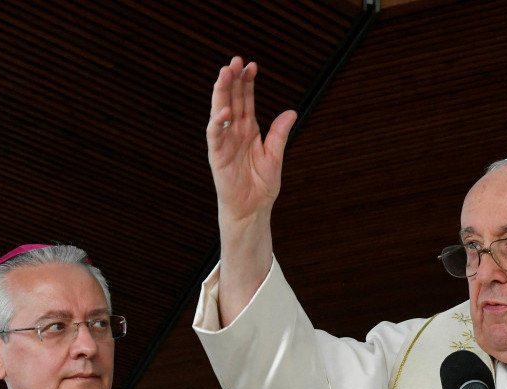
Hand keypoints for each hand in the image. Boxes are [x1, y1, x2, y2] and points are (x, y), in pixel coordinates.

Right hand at [207, 56, 297, 231]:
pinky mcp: (217, 156)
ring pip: (220, 112)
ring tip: (224, 73)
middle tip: (235, 60)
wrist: (253, 209)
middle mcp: (234, 132)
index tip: (251, 65)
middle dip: (232, 80)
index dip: (247, 83)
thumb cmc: (261, 185)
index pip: (245, 100)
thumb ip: (279, 134)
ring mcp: (224, 142)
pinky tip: (224, 111)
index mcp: (248, 130)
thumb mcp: (274, 156)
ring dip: (221, 93)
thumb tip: (291, 112)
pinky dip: (218, 123)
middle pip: (231, 100)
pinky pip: (215, 136)